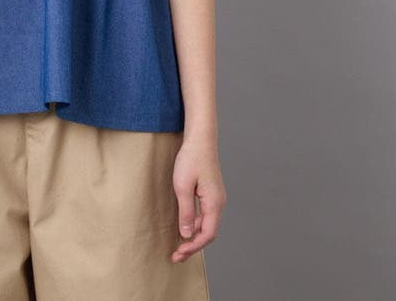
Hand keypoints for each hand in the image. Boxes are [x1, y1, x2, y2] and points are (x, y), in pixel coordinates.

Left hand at [171, 133, 225, 262]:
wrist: (200, 139)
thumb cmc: (191, 159)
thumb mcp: (183, 186)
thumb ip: (185, 212)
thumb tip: (186, 234)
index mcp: (214, 203)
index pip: (207, 234)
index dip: (193, 247)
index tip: (178, 253)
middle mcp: (219, 203)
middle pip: (208, 232)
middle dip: (193, 246)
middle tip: (176, 255)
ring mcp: (216, 198)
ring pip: (207, 224)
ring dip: (194, 236)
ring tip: (178, 246)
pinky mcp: (211, 193)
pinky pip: (205, 215)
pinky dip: (195, 225)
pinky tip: (184, 227)